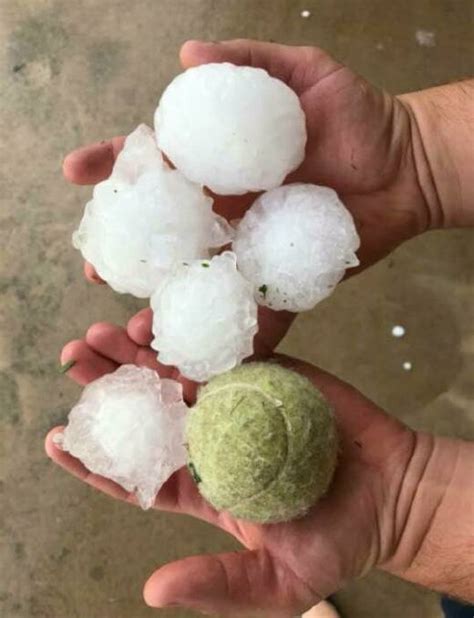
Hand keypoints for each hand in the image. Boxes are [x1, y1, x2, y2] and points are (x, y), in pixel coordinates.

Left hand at [47, 323, 418, 616]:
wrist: (393, 493)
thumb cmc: (338, 542)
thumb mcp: (278, 581)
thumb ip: (219, 581)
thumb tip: (152, 591)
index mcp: (203, 486)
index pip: (137, 474)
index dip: (96, 459)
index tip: (58, 438)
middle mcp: (211, 440)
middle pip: (147, 411)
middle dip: (107, 386)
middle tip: (73, 360)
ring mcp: (239, 404)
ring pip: (177, 374)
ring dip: (137, 353)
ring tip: (101, 333)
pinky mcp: (268, 376)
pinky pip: (224, 352)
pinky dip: (193, 337)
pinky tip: (160, 322)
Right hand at [64, 39, 430, 354]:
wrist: (407, 167)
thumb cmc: (359, 116)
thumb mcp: (305, 74)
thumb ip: (251, 60)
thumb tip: (188, 55)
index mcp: (222, 163)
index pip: (158, 162)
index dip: (115, 165)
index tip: (78, 171)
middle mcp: (229, 208)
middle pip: (167, 231)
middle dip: (127, 251)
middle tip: (97, 270)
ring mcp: (253, 246)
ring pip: (200, 277)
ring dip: (165, 303)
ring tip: (137, 326)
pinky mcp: (283, 277)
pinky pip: (254, 309)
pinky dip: (230, 333)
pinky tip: (201, 355)